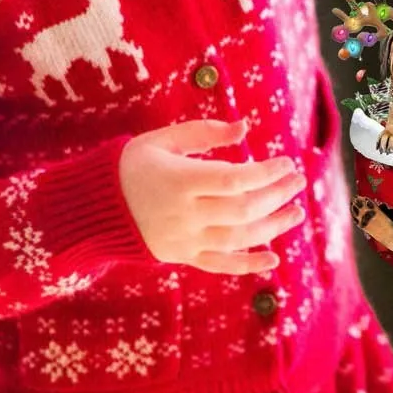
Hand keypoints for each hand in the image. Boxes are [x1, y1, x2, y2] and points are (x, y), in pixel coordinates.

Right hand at [118, 120, 304, 274]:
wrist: (94, 208)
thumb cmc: (131, 165)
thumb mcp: (162, 139)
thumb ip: (204, 132)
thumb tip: (245, 128)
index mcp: (180, 181)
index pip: (235, 180)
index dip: (266, 173)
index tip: (287, 162)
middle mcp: (185, 214)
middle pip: (242, 209)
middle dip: (276, 196)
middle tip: (298, 182)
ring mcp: (184, 240)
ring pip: (238, 238)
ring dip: (273, 226)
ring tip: (296, 211)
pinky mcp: (182, 256)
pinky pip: (220, 265)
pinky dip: (248, 264)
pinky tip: (274, 258)